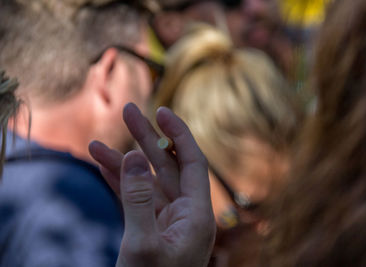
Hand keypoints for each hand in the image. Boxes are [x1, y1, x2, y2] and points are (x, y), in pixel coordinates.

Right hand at [89, 103, 215, 266]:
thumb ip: (139, 199)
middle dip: (147, 139)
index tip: (161, 111)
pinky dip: (119, 181)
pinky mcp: (149, 228)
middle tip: (129, 111)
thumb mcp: (143, 245)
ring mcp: (166, 220)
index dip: (178, 134)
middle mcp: (185, 214)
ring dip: (125, 161)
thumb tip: (137, 157)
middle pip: (168, 166)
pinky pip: (136, 198)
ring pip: (147, 181)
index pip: (193, 162)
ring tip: (98, 141)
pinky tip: (102, 164)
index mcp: (197, 215)